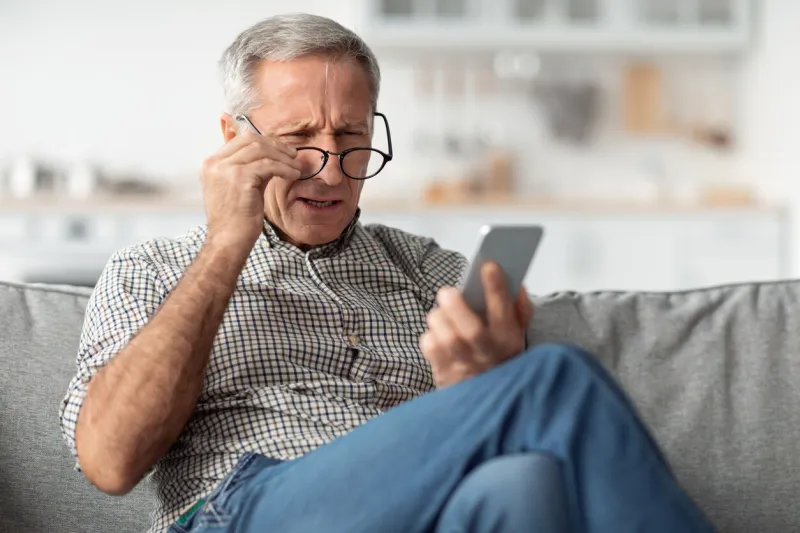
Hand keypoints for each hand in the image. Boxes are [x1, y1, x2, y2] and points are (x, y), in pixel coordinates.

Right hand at [200, 131, 301, 250]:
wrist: (227, 241)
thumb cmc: (234, 220)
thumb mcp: (237, 187)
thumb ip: (248, 169)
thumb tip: (271, 155)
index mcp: (211, 164)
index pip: (240, 140)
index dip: (264, 141)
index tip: (281, 150)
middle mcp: (215, 163)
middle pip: (250, 140)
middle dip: (274, 145)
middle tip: (292, 154)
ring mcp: (225, 169)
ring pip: (260, 150)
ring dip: (282, 156)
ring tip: (295, 166)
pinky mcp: (240, 179)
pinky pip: (269, 165)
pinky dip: (285, 168)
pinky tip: (293, 175)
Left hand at [420, 261, 533, 387]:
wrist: (486, 402)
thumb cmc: (500, 360)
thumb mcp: (518, 337)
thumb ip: (520, 311)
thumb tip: (517, 286)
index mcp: (508, 340)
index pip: (504, 311)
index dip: (496, 286)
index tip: (488, 265)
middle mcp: (487, 354)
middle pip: (471, 330)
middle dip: (457, 306)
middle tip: (447, 292)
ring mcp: (464, 367)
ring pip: (446, 337)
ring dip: (439, 318)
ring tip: (441, 311)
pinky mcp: (444, 375)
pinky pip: (431, 348)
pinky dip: (430, 335)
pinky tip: (437, 333)